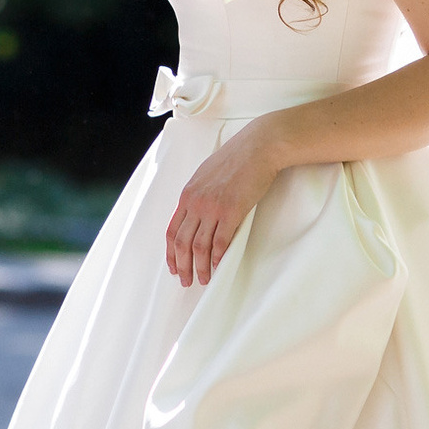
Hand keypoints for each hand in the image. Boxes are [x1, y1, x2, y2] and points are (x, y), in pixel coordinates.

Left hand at [165, 119, 284, 285]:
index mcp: (188, 194)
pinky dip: (218, 258)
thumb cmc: (236, 159)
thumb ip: (198, 194)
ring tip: (203, 280)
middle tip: (186, 281)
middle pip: (182, 242)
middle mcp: (196, 202)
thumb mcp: (206, 175)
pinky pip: (221, 241)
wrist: (257, 147)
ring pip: (199, 246)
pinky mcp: (232, 210)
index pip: (172, 230)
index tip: (173, 265)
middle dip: (182, 265)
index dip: (171, 252)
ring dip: (200, 266)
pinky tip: (219, 267)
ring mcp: (213, 207)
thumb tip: (196, 213)